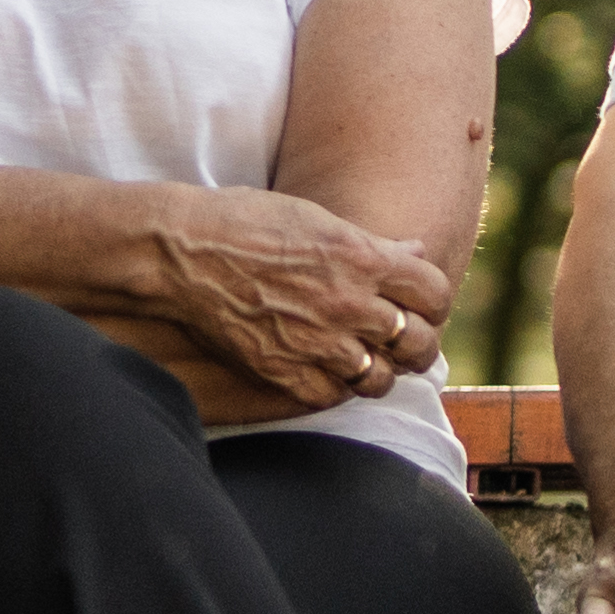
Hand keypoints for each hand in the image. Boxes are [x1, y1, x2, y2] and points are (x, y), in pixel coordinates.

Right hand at [146, 186, 461, 407]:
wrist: (180, 251)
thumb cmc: (243, 221)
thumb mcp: (316, 217)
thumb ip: (371, 244)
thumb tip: (414, 253)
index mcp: (362, 257)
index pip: (434, 294)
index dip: (432, 303)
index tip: (418, 306)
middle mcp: (348, 303)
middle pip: (417, 342)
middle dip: (416, 345)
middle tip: (401, 344)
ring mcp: (316, 341)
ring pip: (379, 378)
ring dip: (377, 371)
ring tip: (364, 361)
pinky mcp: (282, 369)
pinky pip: (330, 396)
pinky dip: (334, 388)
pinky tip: (326, 372)